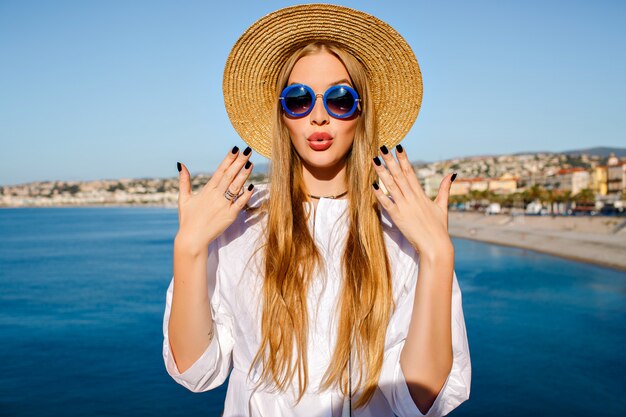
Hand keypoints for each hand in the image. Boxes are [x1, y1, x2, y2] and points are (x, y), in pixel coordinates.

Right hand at [175, 146, 254, 254]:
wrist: (192, 238)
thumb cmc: (187, 219)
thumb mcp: (183, 198)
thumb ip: (184, 181)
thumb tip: (181, 164)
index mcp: (207, 190)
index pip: (220, 171)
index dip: (229, 159)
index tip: (236, 149)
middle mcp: (216, 196)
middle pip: (230, 176)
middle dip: (239, 162)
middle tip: (248, 150)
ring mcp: (223, 206)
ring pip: (236, 187)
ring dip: (244, 175)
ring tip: (251, 163)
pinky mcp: (229, 216)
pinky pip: (240, 204)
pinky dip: (245, 195)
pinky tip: (251, 186)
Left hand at [371, 145, 454, 259]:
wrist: (435, 246)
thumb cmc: (439, 228)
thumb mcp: (442, 206)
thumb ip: (444, 189)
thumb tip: (451, 174)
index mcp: (421, 195)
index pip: (411, 172)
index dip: (404, 159)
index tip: (398, 147)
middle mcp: (412, 198)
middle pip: (399, 175)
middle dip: (390, 161)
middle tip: (382, 148)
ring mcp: (404, 207)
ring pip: (391, 186)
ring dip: (382, 173)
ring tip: (375, 160)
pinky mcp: (398, 218)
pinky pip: (386, 204)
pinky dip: (380, 195)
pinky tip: (372, 185)